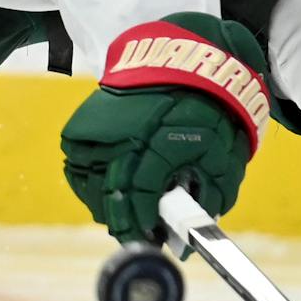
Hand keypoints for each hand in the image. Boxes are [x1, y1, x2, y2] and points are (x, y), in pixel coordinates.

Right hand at [60, 13, 270, 242]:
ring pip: (88, 186)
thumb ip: (213, 192)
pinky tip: (109, 187)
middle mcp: (119, 138)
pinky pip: (77, 167)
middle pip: (108, 198)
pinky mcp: (82, 125)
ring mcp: (96, 130)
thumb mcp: (223, 150)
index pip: (138, 199)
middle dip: (125, 222)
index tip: (154, 241)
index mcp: (155, 144)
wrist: (180, 59)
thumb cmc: (206, 105)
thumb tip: (198, 228)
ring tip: (127, 210)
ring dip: (106, 204)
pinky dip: (90, 183)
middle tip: (141, 233)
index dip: (144, 227)